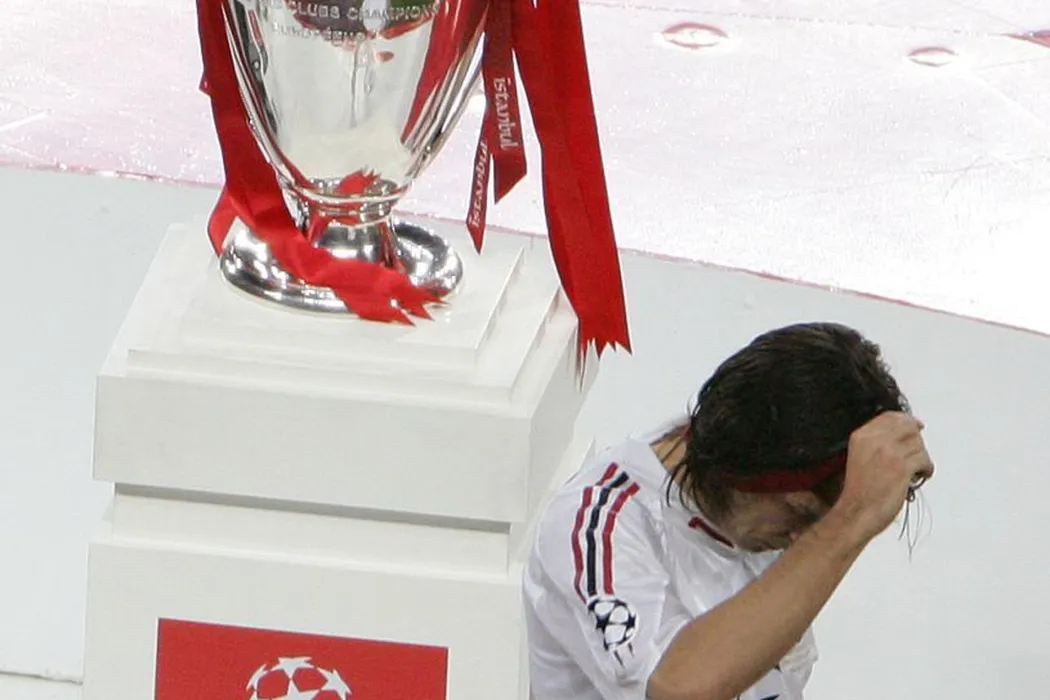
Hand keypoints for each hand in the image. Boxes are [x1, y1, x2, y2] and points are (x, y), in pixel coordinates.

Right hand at [831, 412, 934, 542]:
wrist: (856, 512)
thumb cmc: (859, 491)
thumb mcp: (860, 456)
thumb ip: (877, 443)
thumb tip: (906, 432)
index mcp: (861, 436)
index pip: (890, 416)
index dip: (906, 420)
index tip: (916, 426)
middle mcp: (874, 440)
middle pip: (908, 426)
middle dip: (916, 439)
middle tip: (917, 453)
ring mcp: (889, 453)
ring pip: (919, 443)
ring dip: (921, 457)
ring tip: (916, 470)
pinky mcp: (902, 467)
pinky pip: (925, 459)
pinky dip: (926, 469)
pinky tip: (919, 477)